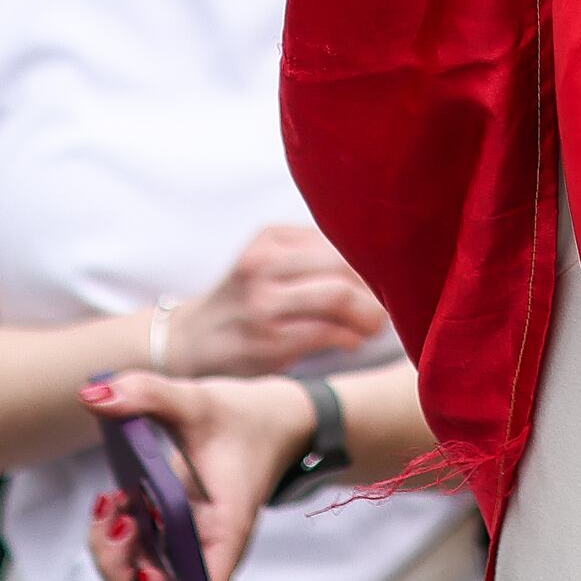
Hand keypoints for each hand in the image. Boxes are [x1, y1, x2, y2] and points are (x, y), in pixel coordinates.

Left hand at [77, 368, 324, 580]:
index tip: (142, 566)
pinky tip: (117, 500)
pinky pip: (140, 556)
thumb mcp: (198, 401)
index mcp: (225, 531)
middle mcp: (207, 550)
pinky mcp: (176, 534)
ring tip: (112, 503)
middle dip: (119, 569)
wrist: (275, 419)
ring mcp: (189, 546)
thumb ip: (147, 394)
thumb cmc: (247, 419)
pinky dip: (119, 536)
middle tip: (115, 518)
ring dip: (114, 552)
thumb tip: (91, 394)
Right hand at [170, 221, 392, 375]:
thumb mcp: (268, 261)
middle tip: (390, 306)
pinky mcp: (268, 340)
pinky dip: (350, 338)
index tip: (390, 278)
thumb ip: (314, 256)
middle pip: (344, 265)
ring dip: (370, 315)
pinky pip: (327, 333)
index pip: (340, 239)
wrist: (190, 342)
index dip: (374, 260)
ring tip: (375, 325)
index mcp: (270, 238)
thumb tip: (384, 264)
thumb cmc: (245, 302)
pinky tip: (352, 341)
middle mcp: (263, 264)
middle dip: (377, 289)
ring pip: (338, 297)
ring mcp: (263, 302)